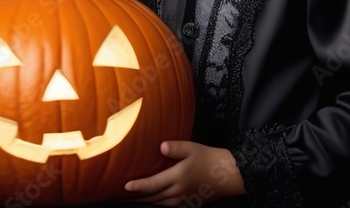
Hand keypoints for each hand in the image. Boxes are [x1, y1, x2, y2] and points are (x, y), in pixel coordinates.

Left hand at [123, 140, 243, 205]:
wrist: (229, 175)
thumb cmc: (209, 158)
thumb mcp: (192, 148)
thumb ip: (176, 147)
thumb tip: (161, 147)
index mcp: (178, 178)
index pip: (153, 185)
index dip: (138, 187)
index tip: (124, 187)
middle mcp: (179, 192)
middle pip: (153, 198)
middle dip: (136, 198)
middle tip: (120, 196)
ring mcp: (184, 200)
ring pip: (160, 204)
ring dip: (145, 203)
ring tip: (132, 200)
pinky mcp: (189, 203)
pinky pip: (168, 206)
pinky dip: (157, 205)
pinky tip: (152, 201)